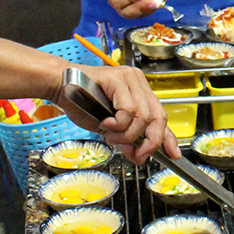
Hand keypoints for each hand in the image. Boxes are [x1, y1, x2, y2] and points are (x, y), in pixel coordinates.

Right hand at [53, 64, 180, 163]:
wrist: (60, 85)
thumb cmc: (81, 102)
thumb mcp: (109, 127)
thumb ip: (126, 137)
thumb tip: (138, 154)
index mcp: (139, 92)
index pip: (160, 116)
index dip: (168, 138)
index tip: (173, 154)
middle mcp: (138, 82)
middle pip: (158, 117)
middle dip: (150, 141)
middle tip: (137, 155)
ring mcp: (129, 78)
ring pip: (142, 117)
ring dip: (126, 134)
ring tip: (110, 135)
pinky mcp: (118, 79)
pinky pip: (128, 110)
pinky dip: (118, 124)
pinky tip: (105, 123)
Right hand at [103, 0, 166, 19]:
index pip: (119, 0)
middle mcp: (119, 6)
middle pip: (128, 12)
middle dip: (141, 8)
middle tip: (153, 4)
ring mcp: (129, 10)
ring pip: (139, 14)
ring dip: (150, 8)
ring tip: (160, 0)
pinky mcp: (138, 10)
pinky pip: (146, 11)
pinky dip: (154, 5)